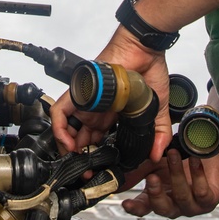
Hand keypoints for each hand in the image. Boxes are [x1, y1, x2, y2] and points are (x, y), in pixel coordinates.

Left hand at [50, 25, 172, 161]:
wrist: (144, 50)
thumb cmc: (149, 70)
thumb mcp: (157, 108)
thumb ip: (159, 131)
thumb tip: (158, 153)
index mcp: (112, 113)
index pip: (96, 139)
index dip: (94, 155)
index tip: (96, 168)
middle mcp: (97, 109)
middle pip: (78, 136)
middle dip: (79, 155)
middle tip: (84, 168)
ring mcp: (88, 101)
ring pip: (66, 127)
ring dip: (66, 146)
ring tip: (76, 158)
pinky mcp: (80, 92)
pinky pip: (61, 112)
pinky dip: (59, 129)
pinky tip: (69, 143)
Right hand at [121, 149, 218, 217]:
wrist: (208, 150)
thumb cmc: (182, 157)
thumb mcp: (157, 161)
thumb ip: (141, 167)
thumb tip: (121, 173)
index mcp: (159, 197)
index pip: (143, 207)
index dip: (134, 207)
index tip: (126, 203)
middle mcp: (175, 204)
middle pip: (162, 208)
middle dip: (156, 193)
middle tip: (152, 177)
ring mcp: (192, 204)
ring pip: (182, 196)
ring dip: (176, 174)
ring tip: (173, 154)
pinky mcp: (209, 200)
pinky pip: (202, 191)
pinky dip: (197, 174)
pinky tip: (194, 159)